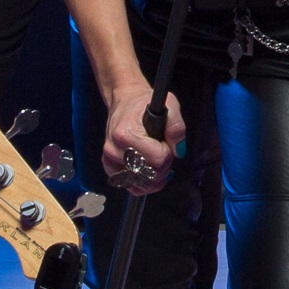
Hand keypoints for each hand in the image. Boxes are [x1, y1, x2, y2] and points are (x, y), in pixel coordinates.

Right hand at [97, 78, 187, 195]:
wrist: (124, 102)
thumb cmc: (144, 104)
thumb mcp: (168, 104)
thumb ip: (176, 126)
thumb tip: (179, 151)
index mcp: (126, 134)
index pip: (157, 159)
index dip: (168, 153)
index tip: (165, 143)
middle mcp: (114, 150)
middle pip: (149, 175)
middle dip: (163, 166)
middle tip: (162, 150)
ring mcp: (110, 161)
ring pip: (140, 184)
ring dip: (154, 176)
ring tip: (155, 159)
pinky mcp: (109, 168)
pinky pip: (131, 186)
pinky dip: (143, 182)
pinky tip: (148, 170)